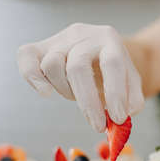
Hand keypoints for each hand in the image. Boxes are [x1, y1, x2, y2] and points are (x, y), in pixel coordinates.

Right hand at [17, 23, 143, 131]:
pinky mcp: (40, 46)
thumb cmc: (115, 71)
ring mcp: (60, 39)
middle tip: (98, 126)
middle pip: (78, 67)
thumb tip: (124, 116)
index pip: (112, 63)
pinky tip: (46, 92)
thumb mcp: (132, 83)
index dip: (115, 93)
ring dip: (66, 91)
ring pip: (52, 65)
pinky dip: (33, 77)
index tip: (117, 118)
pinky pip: (26, 57)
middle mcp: (84, 35)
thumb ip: (133, 100)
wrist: (101, 50)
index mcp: (110, 40)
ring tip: (79, 97)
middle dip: (89, 103)